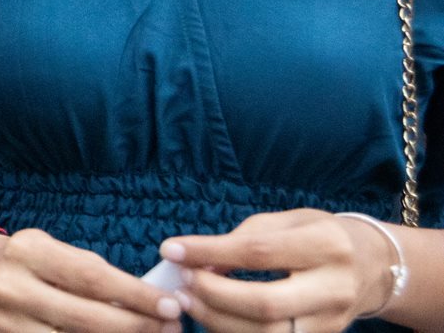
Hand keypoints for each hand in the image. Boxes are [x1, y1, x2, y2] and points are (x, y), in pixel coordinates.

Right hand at [0, 229, 181, 332]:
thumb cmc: (33, 264)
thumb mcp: (55, 252)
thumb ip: (93, 273)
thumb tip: (150, 299)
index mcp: (28, 252)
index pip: (91, 277)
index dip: (135, 294)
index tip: (171, 305)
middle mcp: (13, 287)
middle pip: (87, 317)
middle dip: (137, 326)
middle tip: (172, 328)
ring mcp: (8, 323)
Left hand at [162, 210, 398, 331]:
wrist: (373, 266)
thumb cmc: (318, 235)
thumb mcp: (286, 222)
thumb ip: (242, 239)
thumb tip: (197, 262)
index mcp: (325, 246)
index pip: (258, 253)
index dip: (209, 253)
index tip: (171, 249)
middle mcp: (333, 288)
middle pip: (265, 304)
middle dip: (213, 295)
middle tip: (181, 282)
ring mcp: (332, 322)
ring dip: (219, 321)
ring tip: (188, 301)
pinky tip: (212, 319)